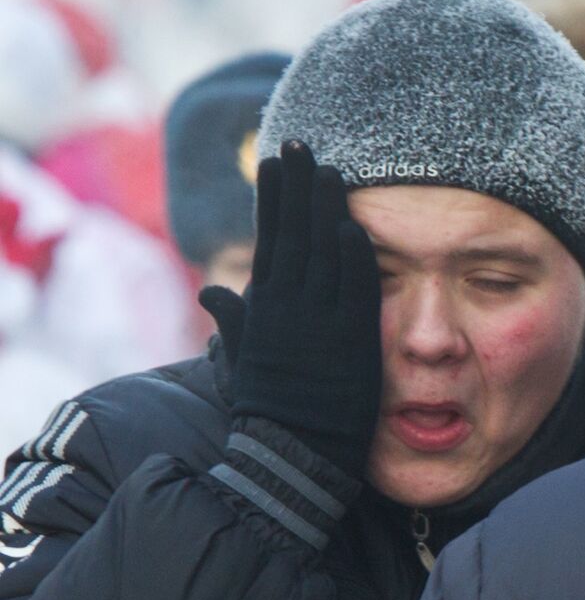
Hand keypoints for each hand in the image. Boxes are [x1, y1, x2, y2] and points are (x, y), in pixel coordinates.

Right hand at [200, 140, 380, 475]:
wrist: (291, 456)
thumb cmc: (269, 411)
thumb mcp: (245, 362)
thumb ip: (234, 322)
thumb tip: (214, 289)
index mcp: (263, 309)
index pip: (271, 240)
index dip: (275, 199)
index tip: (276, 162)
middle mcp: (288, 309)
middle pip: (295, 235)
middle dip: (297, 187)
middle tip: (301, 143)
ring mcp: (320, 324)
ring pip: (324, 254)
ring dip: (327, 210)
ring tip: (329, 169)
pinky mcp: (351, 342)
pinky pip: (355, 292)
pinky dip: (352, 260)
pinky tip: (353, 228)